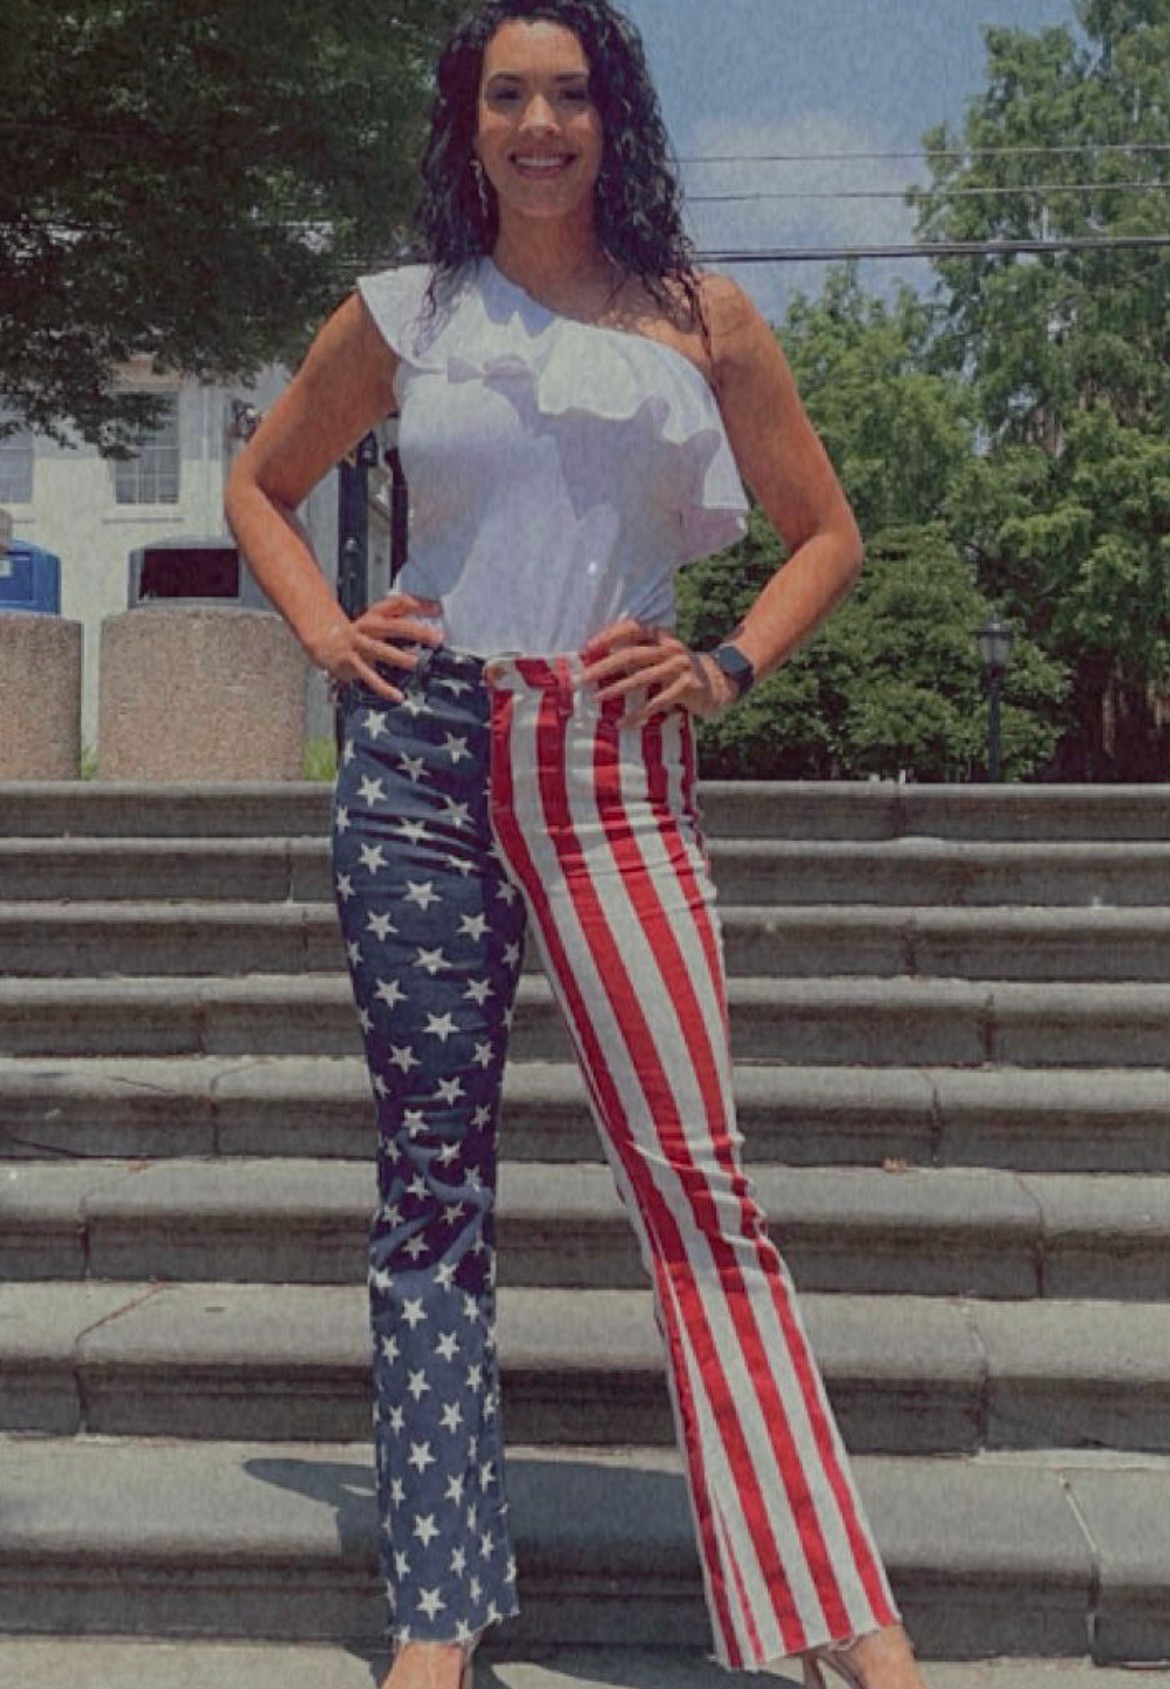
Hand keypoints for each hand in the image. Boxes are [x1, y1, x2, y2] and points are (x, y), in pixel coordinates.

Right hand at [311, 593, 441, 703]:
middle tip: (436, 638)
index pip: (398, 603)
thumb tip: (435, 608)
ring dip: (398, 657)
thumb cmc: (362, 632)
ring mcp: (359, 645)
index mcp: (376, 613)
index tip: (437, 609)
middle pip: (392, 626)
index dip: (418, 605)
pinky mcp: (352, 663)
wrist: (328, 641)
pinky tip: (397, 695)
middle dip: (415, 632)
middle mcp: (368, 626)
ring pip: (380, 650)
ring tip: (415, 663)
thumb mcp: (379, 617)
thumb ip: (404, 613)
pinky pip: (369, 676)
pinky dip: (383, 687)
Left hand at [579, 619, 737, 728]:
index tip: (588, 648)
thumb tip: (599, 663)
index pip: (633, 628)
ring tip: (597, 697)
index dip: (610, 635)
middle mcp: (671, 648)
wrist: (718, 684)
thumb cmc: (679, 671)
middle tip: (584, 677)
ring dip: (617, 689)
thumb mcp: (662, 656)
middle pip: (632, 654)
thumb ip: (638, 655)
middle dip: (605, 666)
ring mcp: (680, 667)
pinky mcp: (687, 687)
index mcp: (662, 637)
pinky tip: (623, 722)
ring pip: (642, 678)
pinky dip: (638, 714)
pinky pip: (657, 702)